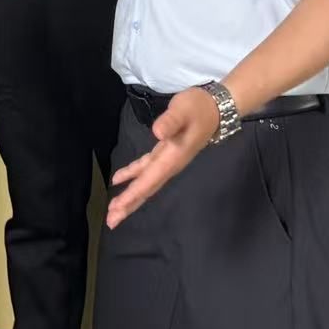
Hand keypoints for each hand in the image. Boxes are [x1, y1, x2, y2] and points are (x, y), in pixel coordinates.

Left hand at [105, 88, 217, 229]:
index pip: (149, 180)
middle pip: (147, 189)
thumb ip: (170, 122)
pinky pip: (146, 169)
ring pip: (146, 182)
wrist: (216, 108)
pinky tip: (119, 178)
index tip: (118, 209)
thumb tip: (157, 133)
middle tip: (111, 221)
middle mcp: (169, 164)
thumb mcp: (183, 111)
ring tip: (114, 209)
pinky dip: (132, 174)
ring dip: (130, 196)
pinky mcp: (165, 152)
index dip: (133, 195)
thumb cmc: (198, 108)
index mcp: (172, 158)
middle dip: (129, 205)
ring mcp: (167, 160)